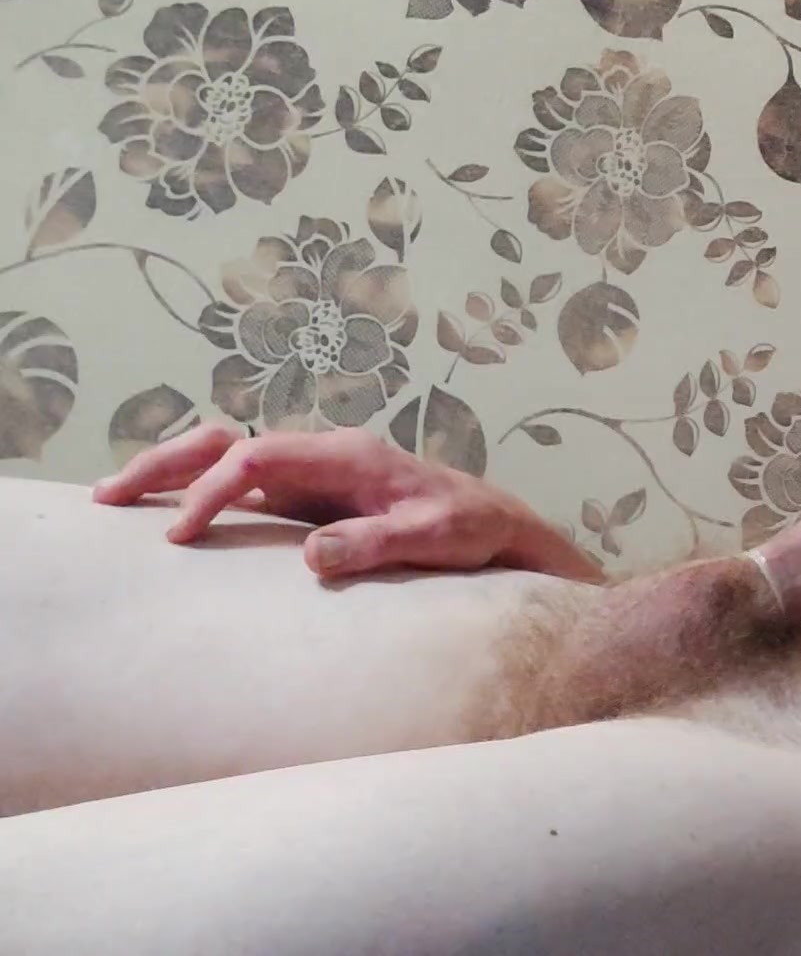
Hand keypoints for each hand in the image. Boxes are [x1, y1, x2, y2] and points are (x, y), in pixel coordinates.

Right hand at [93, 424, 603, 581]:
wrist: (495, 524)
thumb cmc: (468, 529)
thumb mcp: (430, 540)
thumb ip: (374, 545)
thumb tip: (310, 556)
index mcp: (348, 455)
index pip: (260, 456)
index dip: (215, 489)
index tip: (182, 532)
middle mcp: (323, 453)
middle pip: (228, 441)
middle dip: (167, 463)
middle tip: (109, 497)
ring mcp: (314, 472)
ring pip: (228, 454)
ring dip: (173, 471)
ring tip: (115, 501)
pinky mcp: (311, 495)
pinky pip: (244, 482)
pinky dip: (199, 489)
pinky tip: (164, 513)